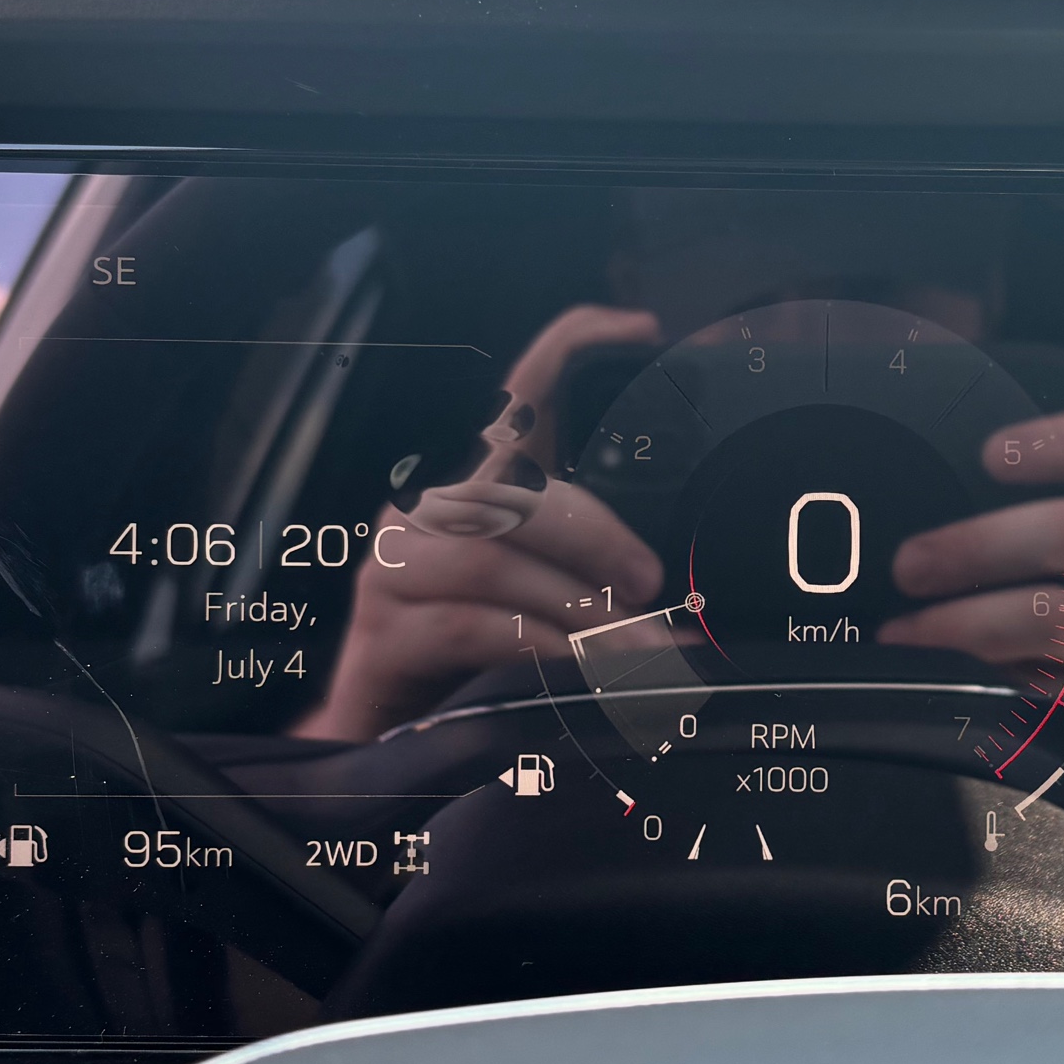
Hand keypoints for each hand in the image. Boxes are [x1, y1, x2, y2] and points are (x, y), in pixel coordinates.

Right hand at [294, 307, 662, 740]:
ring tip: (632, 646)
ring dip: (576, 604)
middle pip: (512, 488)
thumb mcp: (545, 598)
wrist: (393, 734)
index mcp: (477, 485)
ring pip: (492, 557)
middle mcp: (430, 510)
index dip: (571, 344)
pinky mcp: (385, 628)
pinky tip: (575, 668)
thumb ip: (596, 576)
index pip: (517, 392)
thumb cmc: (476, 655)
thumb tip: (678, 595)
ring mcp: (398, 566)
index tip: (640, 328)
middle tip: (652, 585)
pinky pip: (471, 625)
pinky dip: (538, 647)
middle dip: (596, 535)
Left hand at [878, 411, 1063, 713]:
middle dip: (980, 543)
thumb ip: (1021, 535)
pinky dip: (984, 679)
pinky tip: (942, 677)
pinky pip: (1049, 694)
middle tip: (909, 565)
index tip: (991, 453)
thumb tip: (909, 529)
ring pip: (1059, 616)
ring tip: (904, 631)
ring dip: (965, 620)